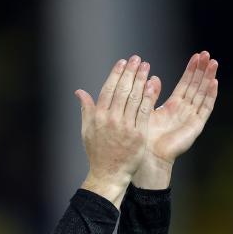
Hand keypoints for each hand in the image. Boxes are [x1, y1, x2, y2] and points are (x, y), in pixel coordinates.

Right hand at [75, 55, 157, 206]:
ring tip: (146, 67)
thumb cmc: (98, 153)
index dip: (116, 74)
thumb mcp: (87, 131)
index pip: (108, 89)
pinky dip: (149, 97)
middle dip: (130, 72)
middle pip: (122, 90)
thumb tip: (79, 92)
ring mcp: (126, 127)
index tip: (123, 62)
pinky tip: (153, 85)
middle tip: (137, 59)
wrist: (109, 174)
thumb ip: (86, 109)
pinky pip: (145, 111)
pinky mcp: (138, 134)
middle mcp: (111, 120)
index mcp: (98, 117)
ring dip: (141, 80)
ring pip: (134, 98)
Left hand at [133, 51, 218, 188]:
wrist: (148, 158)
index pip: (185, 85)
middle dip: (202, 70)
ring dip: (208, 78)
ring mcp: (191, 118)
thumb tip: (154, 78)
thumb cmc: (144, 139)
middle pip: (196, 87)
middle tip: (207, 54)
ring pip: (203, 94)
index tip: (196, 56)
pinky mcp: (195, 126)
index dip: (191, 71)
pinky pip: (205, 108)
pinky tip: (214, 82)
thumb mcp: (145, 111)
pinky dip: (210, 95)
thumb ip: (150, 95)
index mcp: (172, 108)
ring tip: (213, 63)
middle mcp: (184, 112)